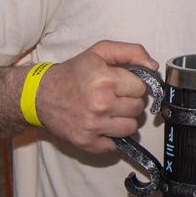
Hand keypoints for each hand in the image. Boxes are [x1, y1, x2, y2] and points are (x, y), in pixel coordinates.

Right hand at [35, 41, 159, 154]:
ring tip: (111, 111)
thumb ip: (131, 52)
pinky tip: (103, 124)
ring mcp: (93, 126)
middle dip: (130, 101)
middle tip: (116, 97)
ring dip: (125, 119)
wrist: (41, 95)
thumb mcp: (100, 52)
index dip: (134, 85)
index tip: (123, 84)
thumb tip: (153, 67)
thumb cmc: (74, 72)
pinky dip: (113, 136)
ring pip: (131, 127)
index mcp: (105, 80)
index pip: (141, 88)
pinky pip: (116, 144)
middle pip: (138, 108)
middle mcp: (100, 104)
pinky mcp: (87, 143)